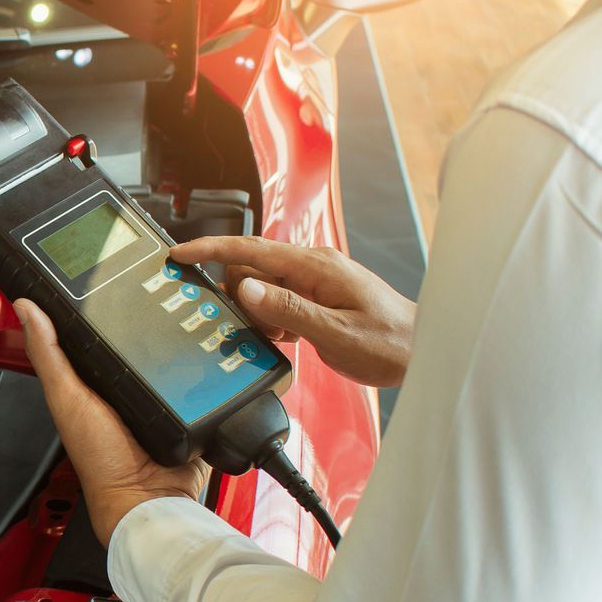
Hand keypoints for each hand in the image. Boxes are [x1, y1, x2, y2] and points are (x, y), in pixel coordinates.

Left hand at [14, 299, 209, 543]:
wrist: (149, 497)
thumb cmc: (101, 459)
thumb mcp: (67, 398)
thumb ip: (48, 354)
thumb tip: (25, 307)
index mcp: (91, 378)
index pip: (91, 328)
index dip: (96, 301)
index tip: (105, 267)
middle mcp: (125, 382)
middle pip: (136, 335)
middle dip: (147, 312)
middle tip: (158, 278)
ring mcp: (160, 392)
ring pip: (170, 349)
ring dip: (181, 333)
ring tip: (187, 304)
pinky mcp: (190, 403)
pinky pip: (198, 374)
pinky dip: (204, 360)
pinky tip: (208, 340)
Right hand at [170, 237, 416, 388]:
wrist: (423, 352)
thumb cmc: (389, 342)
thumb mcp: (335, 332)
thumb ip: (287, 309)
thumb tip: (245, 287)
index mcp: (315, 266)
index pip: (251, 249)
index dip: (210, 250)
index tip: (179, 254)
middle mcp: (311, 266)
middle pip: (250, 269)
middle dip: (240, 299)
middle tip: (259, 330)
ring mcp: (313, 281)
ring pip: (261, 288)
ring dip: (258, 315)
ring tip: (281, 339)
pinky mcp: (315, 297)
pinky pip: (277, 301)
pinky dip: (272, 321)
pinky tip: (288, 339)